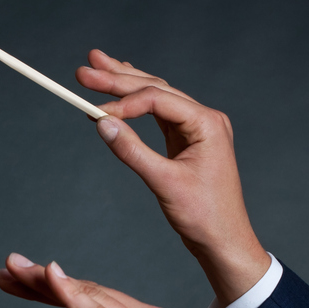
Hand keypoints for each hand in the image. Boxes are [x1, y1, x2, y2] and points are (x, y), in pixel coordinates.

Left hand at [0, 253, 262, 307]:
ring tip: (11, 274)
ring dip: (46, 284)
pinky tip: (49, 279)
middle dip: (43, 282)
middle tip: (7, 270)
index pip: (96, 305)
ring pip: (89, 298)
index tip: (25, 291)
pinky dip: (72, 295)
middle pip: (88, 292)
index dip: (59, 298)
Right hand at [75, 49, 269, 306]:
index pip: (157, 99)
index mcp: (207, 123)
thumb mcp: (164, 183)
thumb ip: (132, 151)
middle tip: (84, 70)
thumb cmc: (204, 216)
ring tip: (97, 66)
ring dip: (125, 84)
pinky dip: (137, 103)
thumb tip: (102, 123)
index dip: (123, 103)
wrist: (224, 241)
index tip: (92, 112)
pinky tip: (122, 89)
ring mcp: (197, 128)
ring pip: (156, 97)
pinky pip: (159, 114)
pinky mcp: (188, 140)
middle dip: (118, 79)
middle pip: (155, 90)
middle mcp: (204, 119)